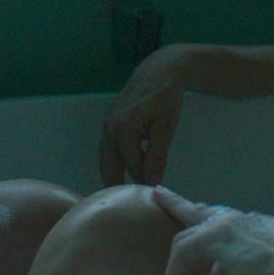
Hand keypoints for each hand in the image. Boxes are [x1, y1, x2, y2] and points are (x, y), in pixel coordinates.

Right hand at [101, 44, 197, 185]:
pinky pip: (109, 151)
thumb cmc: (166, 97)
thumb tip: (152, 182)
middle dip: (120, 186)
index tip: (156, 192)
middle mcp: (108, 129)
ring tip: (130, 192)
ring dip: (116, 176)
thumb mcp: (167, 126)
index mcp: (122, 129)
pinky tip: (127, 172)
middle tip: (133, 204)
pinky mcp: (109, 124)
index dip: (146, 181)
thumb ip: (158, 155)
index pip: (133, 167)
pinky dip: (116, 163)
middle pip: (109, 168)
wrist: (160, 70)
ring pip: (106, 161)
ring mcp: (106, 126)